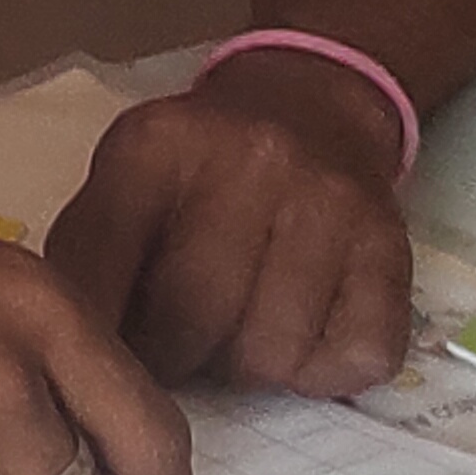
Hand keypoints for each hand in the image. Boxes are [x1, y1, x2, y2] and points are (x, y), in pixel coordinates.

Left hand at [44, 55, 415, 397]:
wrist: (311, 101)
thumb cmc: (199, 164)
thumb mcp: (124, 176)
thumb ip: (90, 254)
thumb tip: (84, 354)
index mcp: (156, 145)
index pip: (97, 270)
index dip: (94, 335)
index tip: (101, 356)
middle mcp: (251, 162)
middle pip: (188, 320)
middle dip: (170, 361)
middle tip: (173, 353)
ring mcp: (330, 204)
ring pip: (270, 354)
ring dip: (244, 368)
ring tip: (235, 333)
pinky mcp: (391, 248)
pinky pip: (352, 359)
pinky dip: (319, 372)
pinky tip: (299, 336)